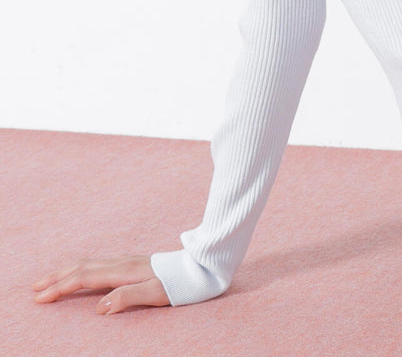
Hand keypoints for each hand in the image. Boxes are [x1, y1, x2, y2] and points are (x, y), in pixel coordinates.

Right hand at [32, 255, 169, 313]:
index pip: (84, 278)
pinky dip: (82, 269)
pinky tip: (83, 274)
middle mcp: (122, 263)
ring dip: (67, 271)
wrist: (201, 266)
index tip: (41, 298)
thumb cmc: (180, 283)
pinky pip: (99, 264)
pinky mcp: (132, 264)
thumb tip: (99, 307)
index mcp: (123, 271)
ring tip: (51, 280)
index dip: (61, 288)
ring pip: (90, 263)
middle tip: (34, 288)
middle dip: (57, 277)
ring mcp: (127, 261)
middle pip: (82, 267)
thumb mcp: (156, 293)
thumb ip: (128, 297)